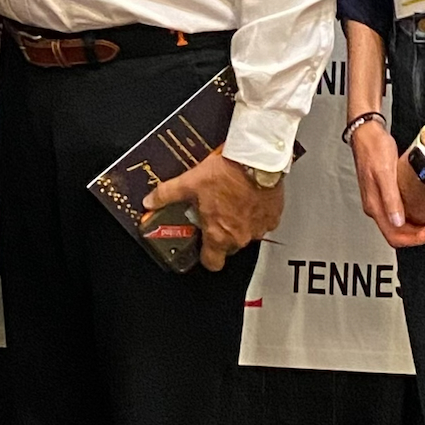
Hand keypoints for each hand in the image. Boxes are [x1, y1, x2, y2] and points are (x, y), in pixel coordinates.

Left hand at [144, 150, 282, 271]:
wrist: (256, 160)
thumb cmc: (226, 174)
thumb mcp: (189, 183)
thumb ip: (167, 195)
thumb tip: (150, 201)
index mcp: (219, 234)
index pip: (212, 263)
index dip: (206, 256)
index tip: (202, 246)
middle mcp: (240, 236)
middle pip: (229, 248)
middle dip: (221, 235)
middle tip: (214, 216)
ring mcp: (259, 228)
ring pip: (247, 235)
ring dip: (239, 224)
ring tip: (231, 203)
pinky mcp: (273, 216)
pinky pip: (262, 222)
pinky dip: (255, 214)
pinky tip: (248, 198)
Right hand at [351, 121, 424, 247]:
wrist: (367, 134)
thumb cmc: (374, 149)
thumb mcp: (385, 173)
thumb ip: (390, 199)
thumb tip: (397, 222)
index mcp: (375, 206)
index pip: (394, 236)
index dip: (415, 238)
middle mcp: (377, 208)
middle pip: (400, 235)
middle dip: (422, 234)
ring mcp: (382, 203)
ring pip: (403, 227)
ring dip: (421, 227)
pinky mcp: (388, 196)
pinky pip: (404, 215)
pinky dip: (418, 217)